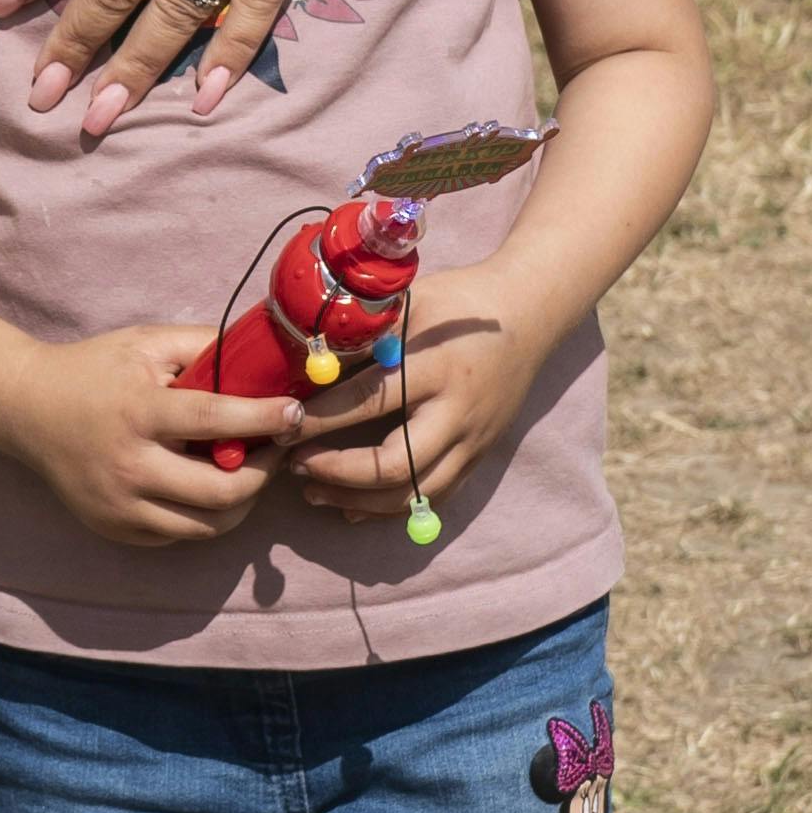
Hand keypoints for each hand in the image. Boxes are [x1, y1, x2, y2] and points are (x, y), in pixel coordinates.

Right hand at [0, 324, 300, 547]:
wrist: (27, 410)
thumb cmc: (94, 370)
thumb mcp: (146, 343)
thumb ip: (205, 346)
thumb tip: (265, 356)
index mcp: (138, 413)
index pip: (214, 421)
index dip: (263, 419)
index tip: (295, 413)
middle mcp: (129, 468)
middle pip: (222, 492)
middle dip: (263, 473)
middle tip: (275, 449)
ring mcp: (121, 507)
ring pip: (208, 526)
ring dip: (241, 502)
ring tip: (246, 471)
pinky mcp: (117, 530)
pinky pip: (180, 534)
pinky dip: (204, 514)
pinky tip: (205, 486)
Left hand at [281, 279, 542, 521]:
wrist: (528, 316)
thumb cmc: (458, 303)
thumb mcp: (410, 303)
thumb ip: (364, 335)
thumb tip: (306, 364)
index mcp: (437, 367)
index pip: (371, 401)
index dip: (322, 418)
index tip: (283, 425)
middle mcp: (459, 413)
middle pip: (395, 464)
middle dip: (337, 472)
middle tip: (294, 464)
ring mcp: (473, 442)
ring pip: (414, 494)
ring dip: (357, 501)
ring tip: (313, 492)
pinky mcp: (479, 458)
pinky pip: (433, 498)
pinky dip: (390, 509)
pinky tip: (352, 508)